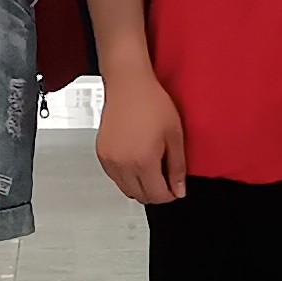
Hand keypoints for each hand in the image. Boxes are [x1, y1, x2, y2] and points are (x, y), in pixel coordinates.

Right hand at [94, 67, 189, 204]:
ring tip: (151, 170)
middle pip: (141, 196)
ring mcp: (110, 160)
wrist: (128, 84)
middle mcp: (123, 164)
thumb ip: (177, 167)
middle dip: (156, 193)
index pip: (157, 196)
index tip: (176, 189)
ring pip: (126, 190)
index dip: (170, 195)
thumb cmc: (151, 102)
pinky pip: (115, 177)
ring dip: (140, 187)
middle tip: (166, 180)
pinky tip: (136, 163)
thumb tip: (179, 189)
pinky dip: (126, 178)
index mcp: (143, 161)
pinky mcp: (102, 154)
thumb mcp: (175, 135)